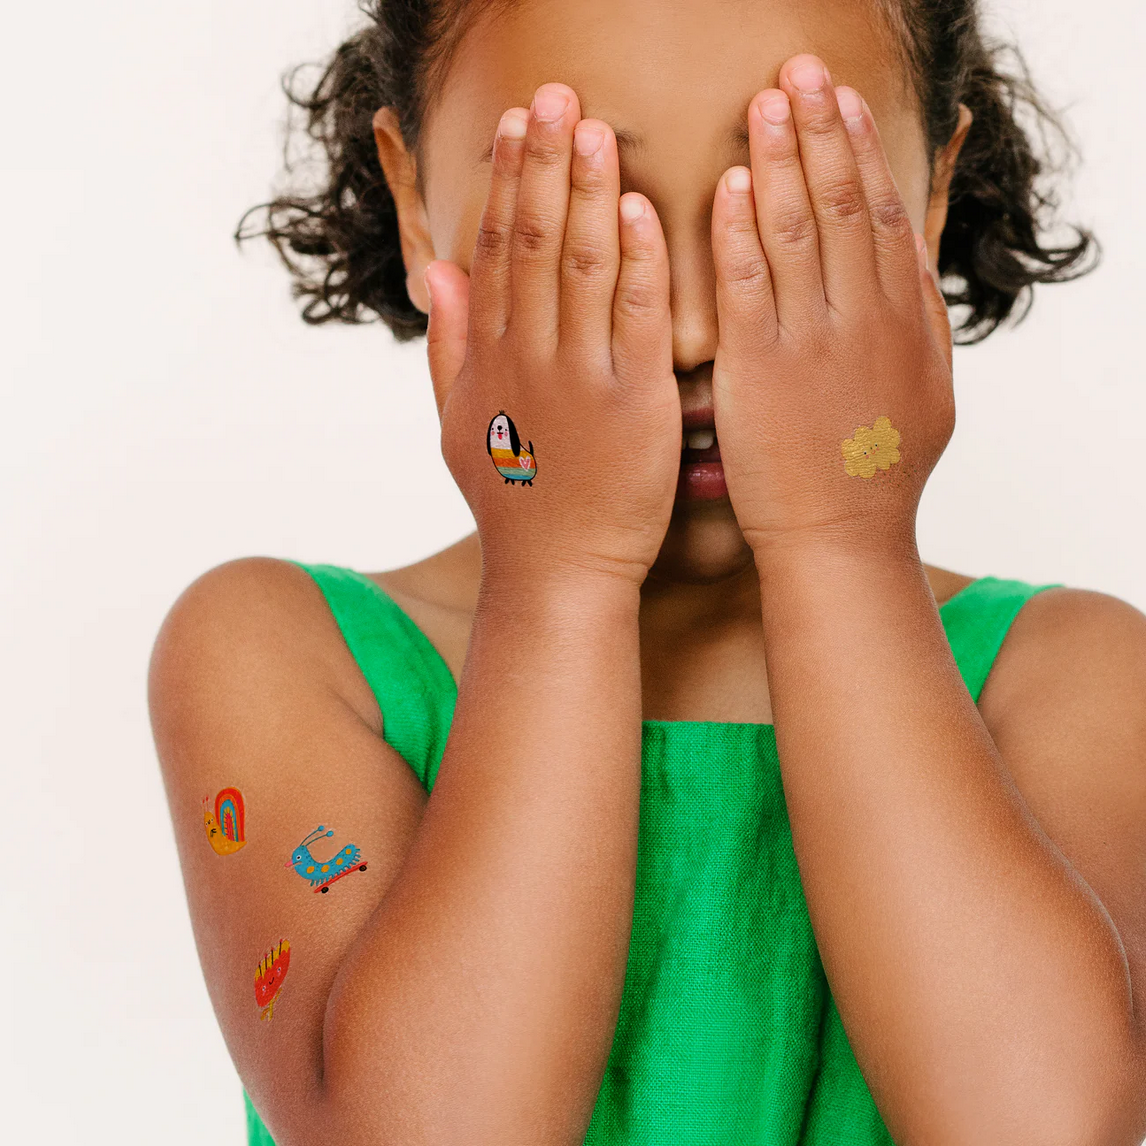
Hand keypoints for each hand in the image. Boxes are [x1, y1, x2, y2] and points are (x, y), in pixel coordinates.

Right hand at [424, 84, 679, 588]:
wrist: (556, 575)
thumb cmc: (513, 502)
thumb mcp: (457, 426)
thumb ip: (448, 345)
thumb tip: (437, 272)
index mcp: (491, 358)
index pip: (496, 250)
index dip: (506, 181)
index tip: (516, 120)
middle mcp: (529, 358)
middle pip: (533, 243)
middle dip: (543, 164)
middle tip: (555, 93)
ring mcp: (580, 380)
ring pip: (582, 268)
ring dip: (587, 193)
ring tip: (593, 127)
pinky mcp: (634, 405)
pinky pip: (636, 321)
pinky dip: (639, 264)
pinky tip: (640, 210)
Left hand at [710, 54, 954, 560]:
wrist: (840, 538)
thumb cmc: (875, 473)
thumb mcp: (925, 392)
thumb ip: (917, 323)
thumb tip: (909, 265)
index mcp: (903, 322)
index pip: (883, 215)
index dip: (862, 150)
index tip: (843, 100)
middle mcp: (865, 320)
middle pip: (846, 205)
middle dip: (822, 130)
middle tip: (802, 69)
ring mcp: (815, 343)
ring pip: (802, 231)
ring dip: (784, 159)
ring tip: (767, 99)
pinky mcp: (763, 371)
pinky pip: (752, 287)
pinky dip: (742, 232)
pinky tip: (732, 183)